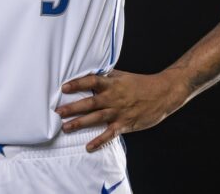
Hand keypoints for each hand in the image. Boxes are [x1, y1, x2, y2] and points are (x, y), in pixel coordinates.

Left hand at [55, 69, 187, 151]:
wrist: (163, 93)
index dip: (77, 84)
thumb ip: (106, 76)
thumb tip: (90, 73)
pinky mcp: (125, 124)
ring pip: (96, 118)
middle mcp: (113, 97)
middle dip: (72, 107)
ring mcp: (119, 111)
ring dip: (79, 123)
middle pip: (89, 102)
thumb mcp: (122, 76)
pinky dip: (99, 140)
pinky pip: (110, 134)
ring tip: (65, 127)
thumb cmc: (141, 83)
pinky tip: (88, 146)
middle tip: (57, 111)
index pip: (91, 81)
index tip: (63, 87)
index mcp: (112, 83)